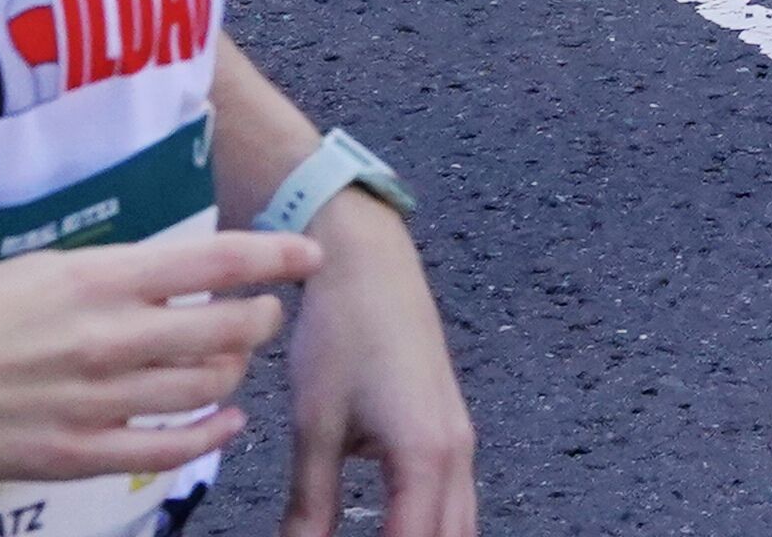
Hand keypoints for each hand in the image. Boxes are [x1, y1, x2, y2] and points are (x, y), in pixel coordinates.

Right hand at [0, 226, 313, 490]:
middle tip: (266, 313)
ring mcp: (97, 401)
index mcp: (98, 279)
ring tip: (234, 361)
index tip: (308, 255)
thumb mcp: (38, 268)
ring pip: (206, 386)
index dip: (273, 256)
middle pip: (227, 327)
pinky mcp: (79, 453)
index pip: (214, 259)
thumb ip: (109, 274)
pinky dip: (209, 434)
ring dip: (234, 372)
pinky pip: (168, 450)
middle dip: (262, 319)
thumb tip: (169, 273)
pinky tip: (224, 422)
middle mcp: (109, 337)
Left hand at [273, 202, 476, 536]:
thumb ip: (310, 506)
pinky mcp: (450, 426)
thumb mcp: (315, 427)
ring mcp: (460, 439)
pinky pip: (455, 498)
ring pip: (460, 522)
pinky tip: (397, 529)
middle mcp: (456, 454)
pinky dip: (432, 525)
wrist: (367, 262)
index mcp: (425, 457)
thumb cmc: (340, 335)